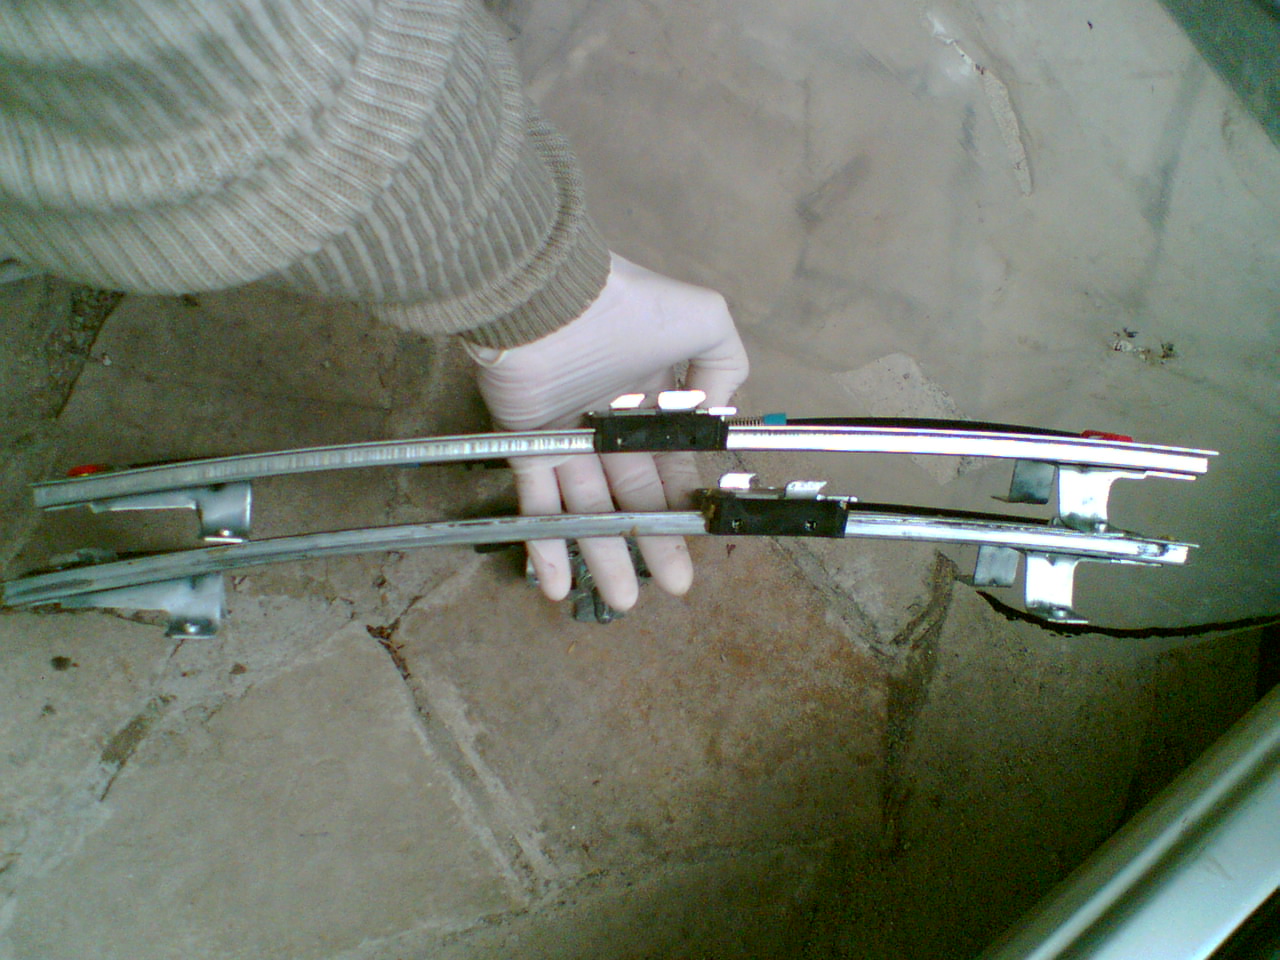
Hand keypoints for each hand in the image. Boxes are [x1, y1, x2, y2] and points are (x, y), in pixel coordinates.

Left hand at [468, 253, 748, 609]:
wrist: (549, 297)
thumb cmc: (629, 307)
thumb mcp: (704, 321)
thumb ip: (725, 365)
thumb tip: (724, 412)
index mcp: (650, 397)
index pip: (671, 460)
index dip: (685, 500)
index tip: (700, 537)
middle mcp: (608, 423)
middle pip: (633, 495)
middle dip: (654, 541)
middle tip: (672, 587)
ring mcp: (565, 437)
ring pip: (587, 509)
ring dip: (604, 556)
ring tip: (623, 601)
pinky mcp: (524, 446)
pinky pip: (536, 503)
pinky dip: (543, 545)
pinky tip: (556, 587)